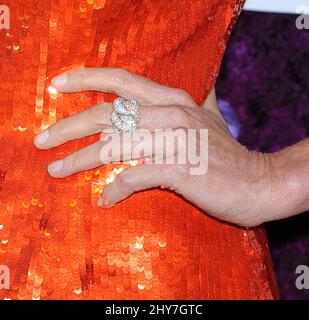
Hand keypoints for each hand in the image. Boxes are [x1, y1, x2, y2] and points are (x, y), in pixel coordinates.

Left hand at [34, 67, 271, 226]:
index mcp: (173, 100)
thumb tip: (201, 83)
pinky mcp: (179, 171)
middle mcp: (170, 114)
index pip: (121, 80)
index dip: (85, 79)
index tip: (55, 86)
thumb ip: (197, 100)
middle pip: (106, 114)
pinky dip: (115, 190)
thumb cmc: (228, 155)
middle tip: (41, 141)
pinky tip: (105, 200)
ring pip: (113, 145)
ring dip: (79, 159)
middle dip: (67, 126)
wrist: (259, 182)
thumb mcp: (209, 118)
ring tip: (56, 170)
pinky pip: (134, 178)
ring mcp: (175, 142)